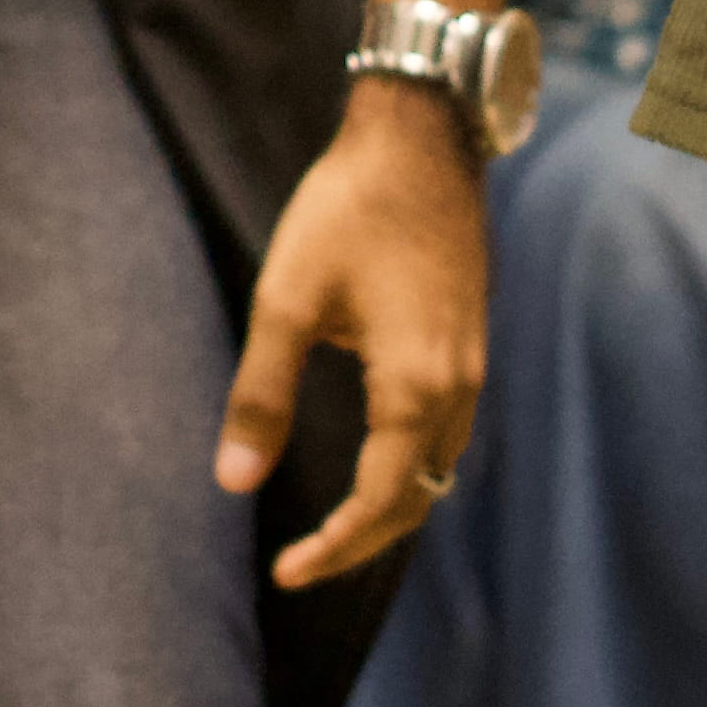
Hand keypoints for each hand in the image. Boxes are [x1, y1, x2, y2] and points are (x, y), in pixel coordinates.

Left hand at [221, 89, 486, 587]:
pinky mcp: (470, 338)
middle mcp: (458, 384)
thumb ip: (262, 395)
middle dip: (363, 540)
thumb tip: (234, 482)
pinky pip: (448, 429)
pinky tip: (377, 456)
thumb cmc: (347, 208)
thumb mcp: (286, 299)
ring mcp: (473, 361)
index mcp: (414, 384)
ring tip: (336, 527)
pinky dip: (414, 464)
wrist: (422, 135)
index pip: (381, 502)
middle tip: (304, 562)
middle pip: (420, 498)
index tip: (285, 571)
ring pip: (441, 466)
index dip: (334, 547)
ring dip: (393, 506)